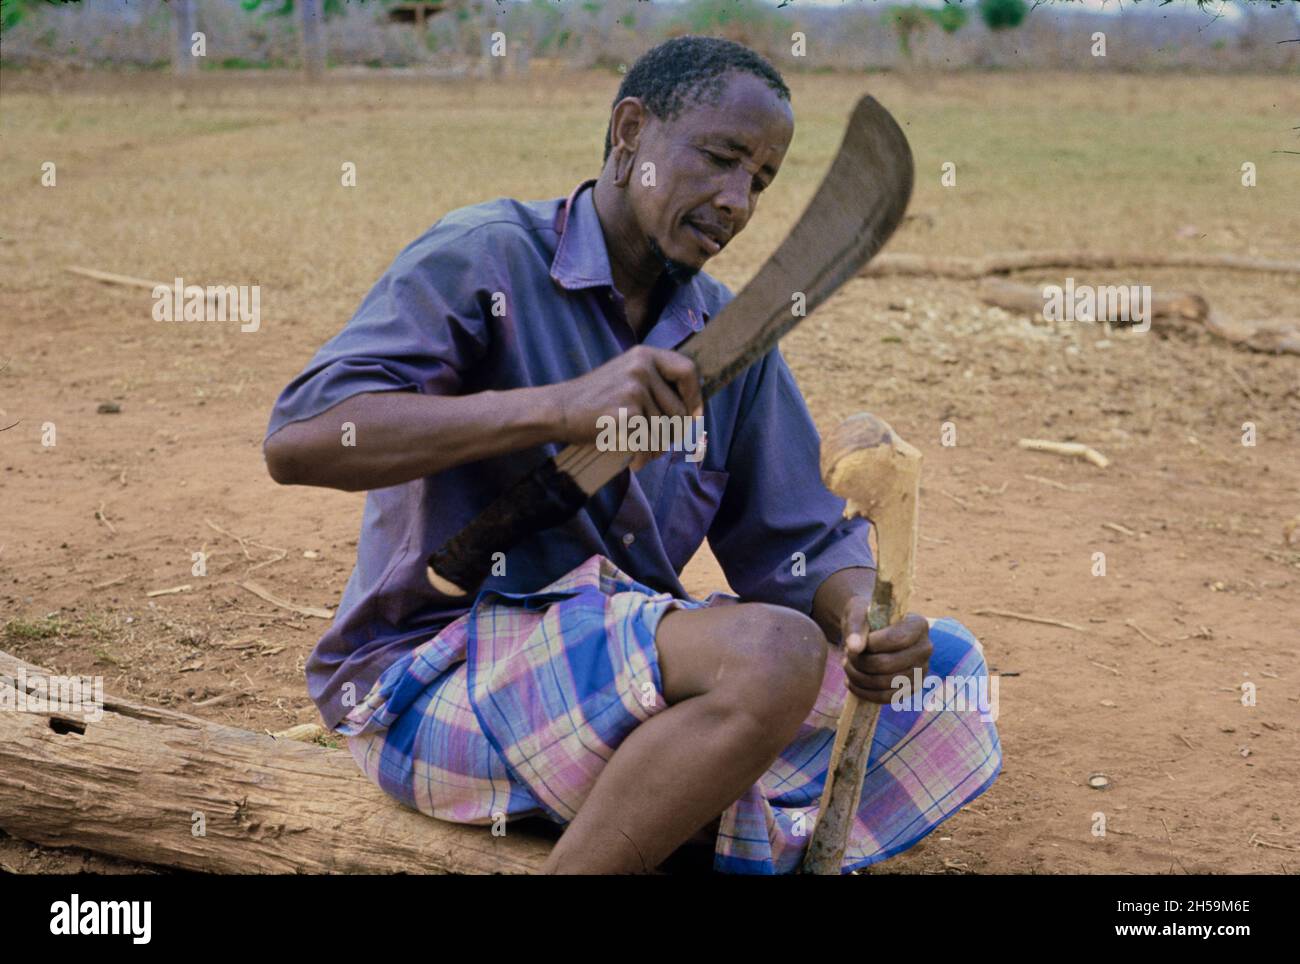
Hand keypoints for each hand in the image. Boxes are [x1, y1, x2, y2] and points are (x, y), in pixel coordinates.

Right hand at [548, 346, 702, 469]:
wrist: (560, 410)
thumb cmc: (596, 400)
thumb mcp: (627, 377)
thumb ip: (656, 384)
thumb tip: (693, 410)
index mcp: (645, 355)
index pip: (688, 371)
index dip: (696, 397)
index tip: (694, 416)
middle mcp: (642, 367)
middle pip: (680, 409)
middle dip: (673, 434)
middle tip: (658, 444)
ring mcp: (634, 389)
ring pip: (665, 430)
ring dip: (657, 448)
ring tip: (641, 450)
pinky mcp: (626, 413)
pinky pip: (649, 442)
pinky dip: (644, 456)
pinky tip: (634, 459)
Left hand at [840, 603, 931, 703]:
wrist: (871, 631)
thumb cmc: (866, 618)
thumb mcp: (857, 614)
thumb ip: (855, 627)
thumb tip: (854, 647)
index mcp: (918, 625)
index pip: (896, 639)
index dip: (871, 644)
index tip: (854, 642)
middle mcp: (925, 648)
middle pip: (889, 664)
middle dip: (860, 662)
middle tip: (846, 655)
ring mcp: (921, 670)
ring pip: (885, 683)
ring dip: (859, 677)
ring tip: (847, 665)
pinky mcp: (912, 688)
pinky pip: (887, 697)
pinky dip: (864, 692)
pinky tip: (851, 682)